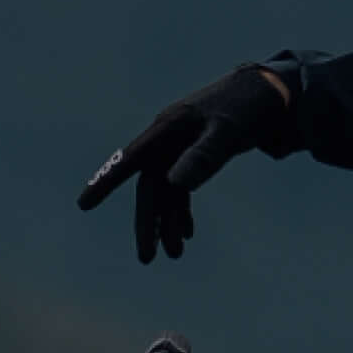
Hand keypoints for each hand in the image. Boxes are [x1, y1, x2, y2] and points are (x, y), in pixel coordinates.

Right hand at [75, 65, 299, 263]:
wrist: (268, 93)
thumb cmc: (247, 106)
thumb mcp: (228, 131)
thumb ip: (203, 156)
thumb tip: (174, 184)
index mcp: (168, 128)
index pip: (132, 160)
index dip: (107, 182)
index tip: (84, 204)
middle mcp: (167, 139)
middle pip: (149, 186)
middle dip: (147, 223)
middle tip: (147, 259)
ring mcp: (179, 148)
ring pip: (165, 191)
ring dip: (168, 223)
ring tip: (176, 255)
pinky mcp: (193, 155)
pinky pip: (180, 188)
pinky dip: (182, 210)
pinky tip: (186, 233)